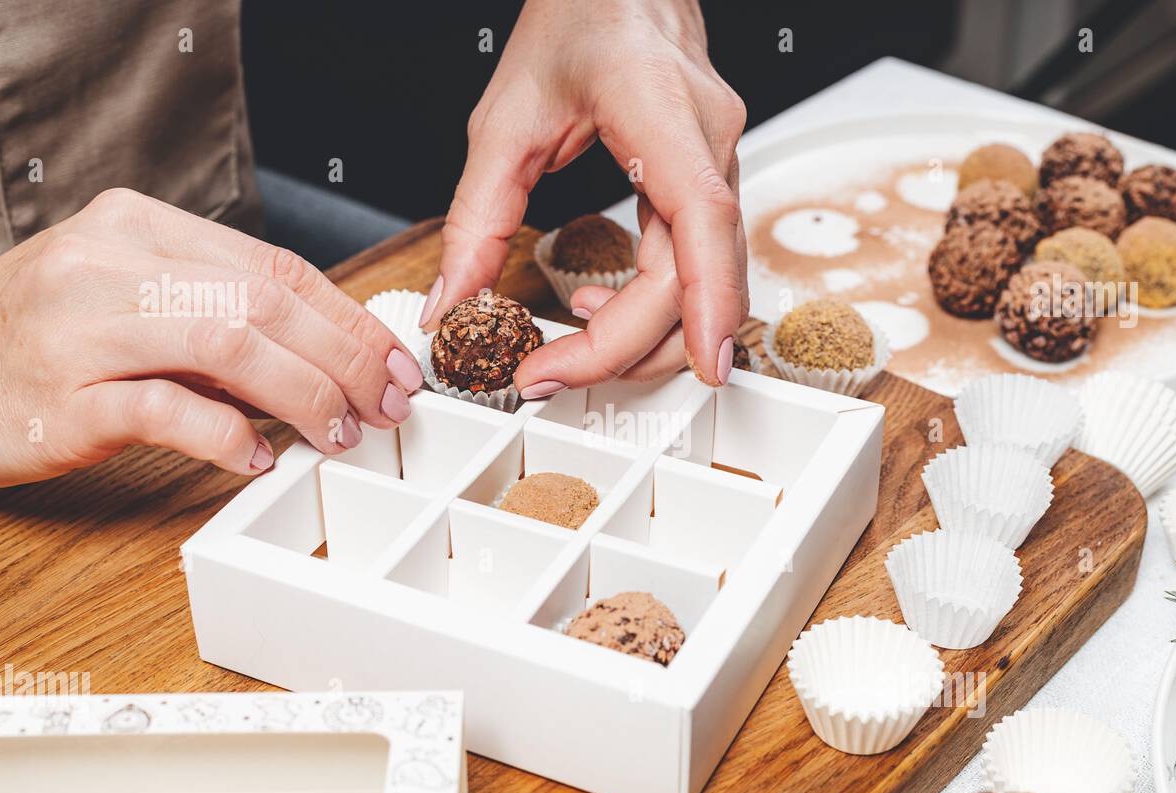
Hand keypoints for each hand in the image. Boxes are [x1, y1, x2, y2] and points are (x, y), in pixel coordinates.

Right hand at [0, 188, 423, 487]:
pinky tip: (257, 458)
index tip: (395, 363)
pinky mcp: (61, 398)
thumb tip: (329, 359)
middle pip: (265, 301)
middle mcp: (108, 263)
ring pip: (226, 342)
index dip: (350, 319)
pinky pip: (163, 410)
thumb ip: (219, 314)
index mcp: (138, 226)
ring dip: (304, 393)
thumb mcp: (133, 299)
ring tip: (339, 433)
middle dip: (346, 358)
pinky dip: (225, 435)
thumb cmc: (47, 340)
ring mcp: (79, 327)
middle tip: (387, 406)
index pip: (276, 265)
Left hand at [421, 0, 747, 393]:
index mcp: (659, 111)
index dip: (708, 303)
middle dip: (632, 346)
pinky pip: (701, 264)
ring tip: (573, 345)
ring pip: (710, 280)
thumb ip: (477, 220)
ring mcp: (722, 161)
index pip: (702, 219)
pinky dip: (658, 306)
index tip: (697, 368)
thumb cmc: (576, 22)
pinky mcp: (713, 180)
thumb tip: (453, 302)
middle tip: (550, 374)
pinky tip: (601, 307)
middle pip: (697, 274)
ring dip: (649, 336)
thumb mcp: (503, 121)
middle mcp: (709, 140)